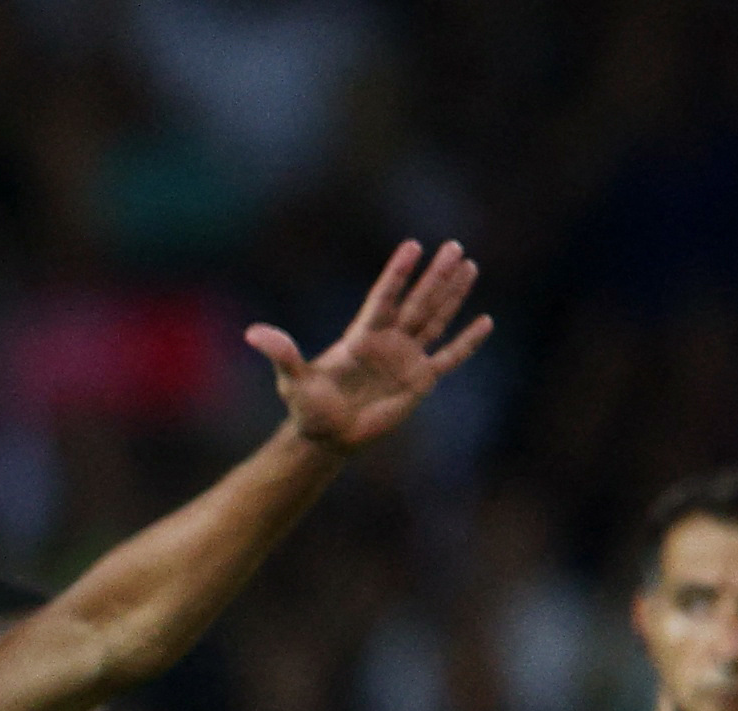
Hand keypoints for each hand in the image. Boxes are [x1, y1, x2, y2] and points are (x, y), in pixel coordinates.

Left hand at [252, 241, 489, 454]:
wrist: (327, 437)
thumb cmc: (308, 408)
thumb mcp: (292, 381)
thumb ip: (282, 354)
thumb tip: (252, 333)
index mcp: (361, 336)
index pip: (384, 298)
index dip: (398, 274)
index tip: (413, 246)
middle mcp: (388, 341)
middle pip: (418, 301)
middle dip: (436, 275)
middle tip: (454, 245)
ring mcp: (406, 359)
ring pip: (435, 319)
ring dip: (453, 295)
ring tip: (469, 266)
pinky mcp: (420, 382)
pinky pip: (449, 358)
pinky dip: (466, 342)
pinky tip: (484, 322)